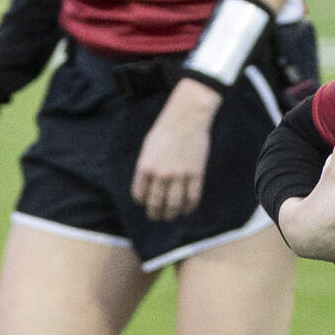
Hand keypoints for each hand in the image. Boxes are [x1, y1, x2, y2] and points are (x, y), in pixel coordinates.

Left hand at [131, 79, 219, 221]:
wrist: (187, 117)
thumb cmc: (166, 129)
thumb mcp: (148, 147)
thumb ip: (147, 166)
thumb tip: (149, 186)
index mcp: (145, 166)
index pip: (139, 194)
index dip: (142, 201)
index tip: (145, 203)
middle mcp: (161, 173)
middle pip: (156, 203)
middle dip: (155, 214)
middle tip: (156, 217)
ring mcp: (179, 175)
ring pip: (174, 205)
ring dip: (171, 214)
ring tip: (170, 216)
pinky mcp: (196, 174)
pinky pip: (192, 198)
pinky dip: (189, 207)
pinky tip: (187, 210)